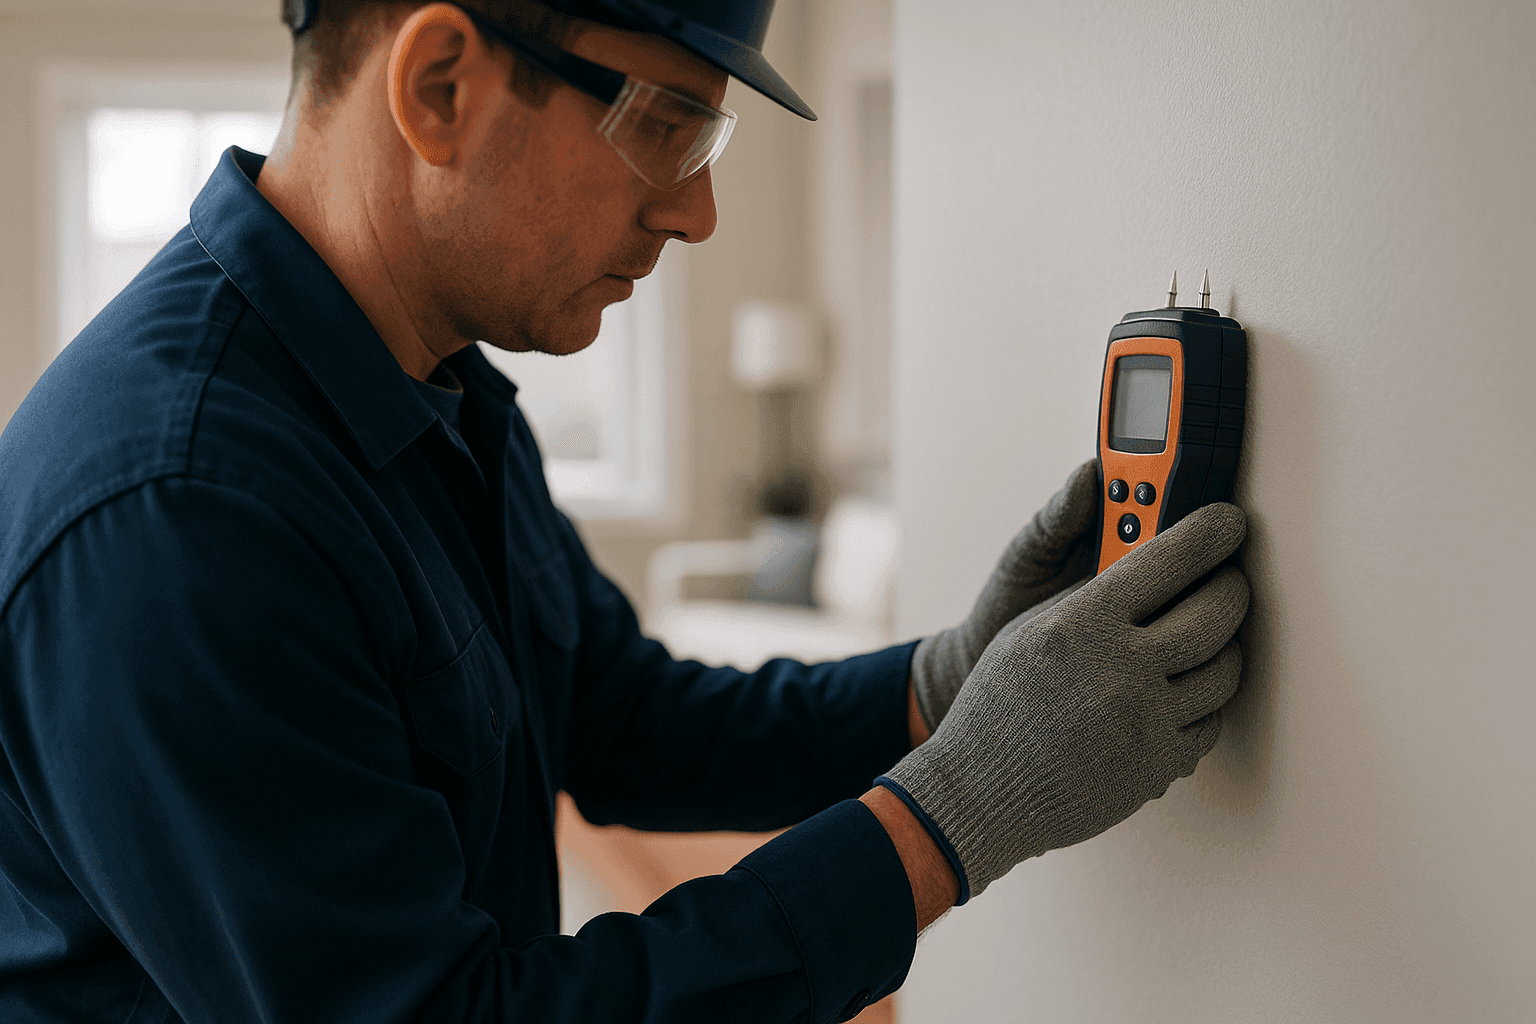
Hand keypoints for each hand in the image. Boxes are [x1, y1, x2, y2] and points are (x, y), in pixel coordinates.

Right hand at [882, 502, 1249, 900]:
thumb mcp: (1030, 630)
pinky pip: (1210, 723)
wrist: (981, 790)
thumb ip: (1090, 598)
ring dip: (1225, 649)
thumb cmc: (999, 705)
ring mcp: (1145, 721)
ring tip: (1210, 640)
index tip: (1229, 522)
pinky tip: (1183, 692)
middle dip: (1232, 588)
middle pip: (1216, 613)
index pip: (1169, 559)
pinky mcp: (1158, 766)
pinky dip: (1204, 703)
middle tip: (1230, 580)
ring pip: (1224, 671)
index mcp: (1084, 622)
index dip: (1210, 533)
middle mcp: (1121, 668)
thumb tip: (1152, 567)